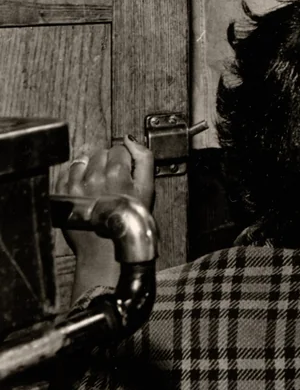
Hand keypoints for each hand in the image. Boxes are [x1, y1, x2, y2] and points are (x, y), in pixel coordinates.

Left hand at [55, 138, 153, 272]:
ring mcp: (75, 186)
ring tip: (97, 184)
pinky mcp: (62, 194)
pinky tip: (83, 189)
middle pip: (100, 153)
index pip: (119, 148)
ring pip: (82, 160)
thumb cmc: (128, 220)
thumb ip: (144, 158)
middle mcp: (94, 176)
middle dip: (107, 162)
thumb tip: (131, 140)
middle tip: (112, 180)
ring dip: (89, 168)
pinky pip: (66, 173)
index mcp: (117, 172)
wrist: (104, 250)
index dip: (124, 159)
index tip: (125, 171)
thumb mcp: (148, 188)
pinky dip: (74, 177)